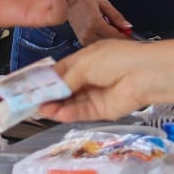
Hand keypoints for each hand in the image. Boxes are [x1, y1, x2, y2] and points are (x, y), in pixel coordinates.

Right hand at [40, 39, 157, 121]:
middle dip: (47, 95)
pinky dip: (68, 113)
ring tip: (40, 109)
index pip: (60, 71)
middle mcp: (89, 77)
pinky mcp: (101, 111)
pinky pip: (81, 112)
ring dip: (55, 106)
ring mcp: (94, 95)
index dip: (45, 79)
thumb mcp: (85, 62)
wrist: (144, 75)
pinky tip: (56, 113)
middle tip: (29, 101)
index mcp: (85, 60)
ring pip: (70, 103)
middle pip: (63, 89)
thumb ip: (66, 78)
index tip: (28, 86)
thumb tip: (50, 89)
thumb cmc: (117, 59)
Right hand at [67, 0, 131, 45]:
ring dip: (110, 39)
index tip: (129, 34)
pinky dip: (102, 39)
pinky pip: (96, 44)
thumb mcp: (103, 3)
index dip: (125, 36)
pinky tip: (102, 31)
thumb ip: (117, 16)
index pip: (115, 35)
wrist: (68, 1)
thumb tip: (127, 25)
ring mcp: (84, 38)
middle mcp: (89, 32)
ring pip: (103, 44)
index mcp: (95, 23)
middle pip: (110, 41)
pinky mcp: (81, 40)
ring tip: (110, 28)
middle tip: (123, 31)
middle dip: (118, 37)